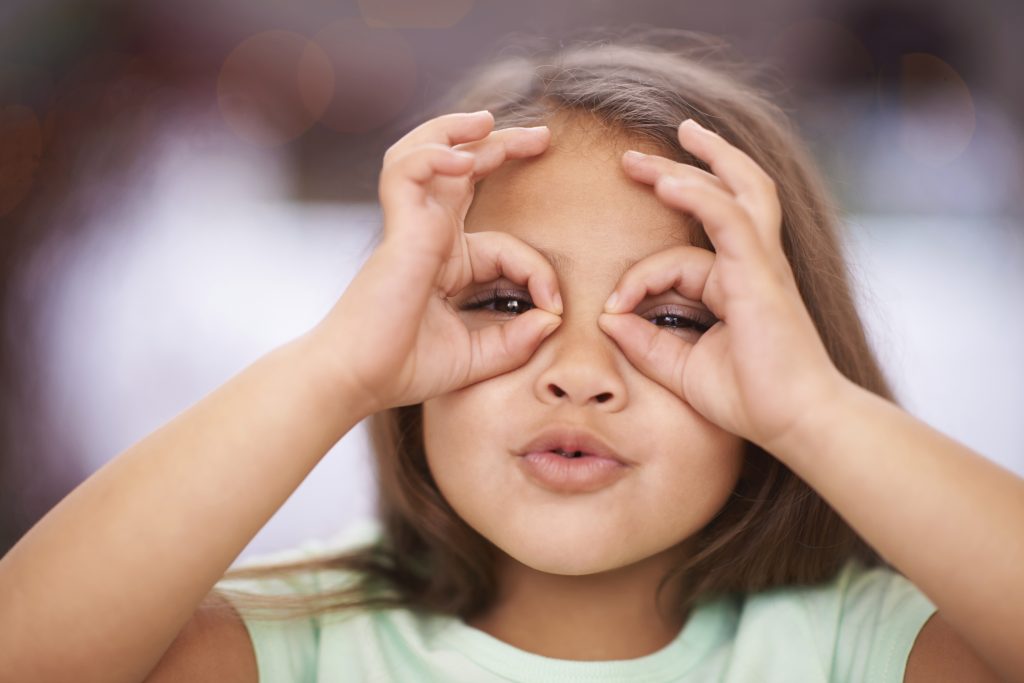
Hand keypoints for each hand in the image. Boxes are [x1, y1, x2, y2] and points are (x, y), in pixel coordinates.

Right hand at [310, 111, 561, 413]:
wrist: (356, 380)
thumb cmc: (406, 368)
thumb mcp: (478, 355)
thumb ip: (518, 339)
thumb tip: (554, 317)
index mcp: (448, 262)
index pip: (506, 245)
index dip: (539, 272)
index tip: (554, 310)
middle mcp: (430, 237)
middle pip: (464, 172)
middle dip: (503, 147)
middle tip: (542, 136)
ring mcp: (413, 228)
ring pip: (426, 155)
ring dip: (455, 130)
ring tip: (486, 118)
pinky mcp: (398, 229)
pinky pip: (408, 173)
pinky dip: (432, 156)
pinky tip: (463, 158)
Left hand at [597, 119, 847, 450]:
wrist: (796, 422)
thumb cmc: (750, 399)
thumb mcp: (682, 367)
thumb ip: (646, 342)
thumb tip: (608, 318)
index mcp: (734, 284)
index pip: (678, 259)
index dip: (638, 280)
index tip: (613, 310)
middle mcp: (751, 265)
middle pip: (723, 196)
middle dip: (679, 170)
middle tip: (635, 157)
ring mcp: (760, 264)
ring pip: (737, 191)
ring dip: (702, 160)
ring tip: (674, 133)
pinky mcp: (760, 273)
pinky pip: (729, 219)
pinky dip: (699, 196)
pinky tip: (668, 181)